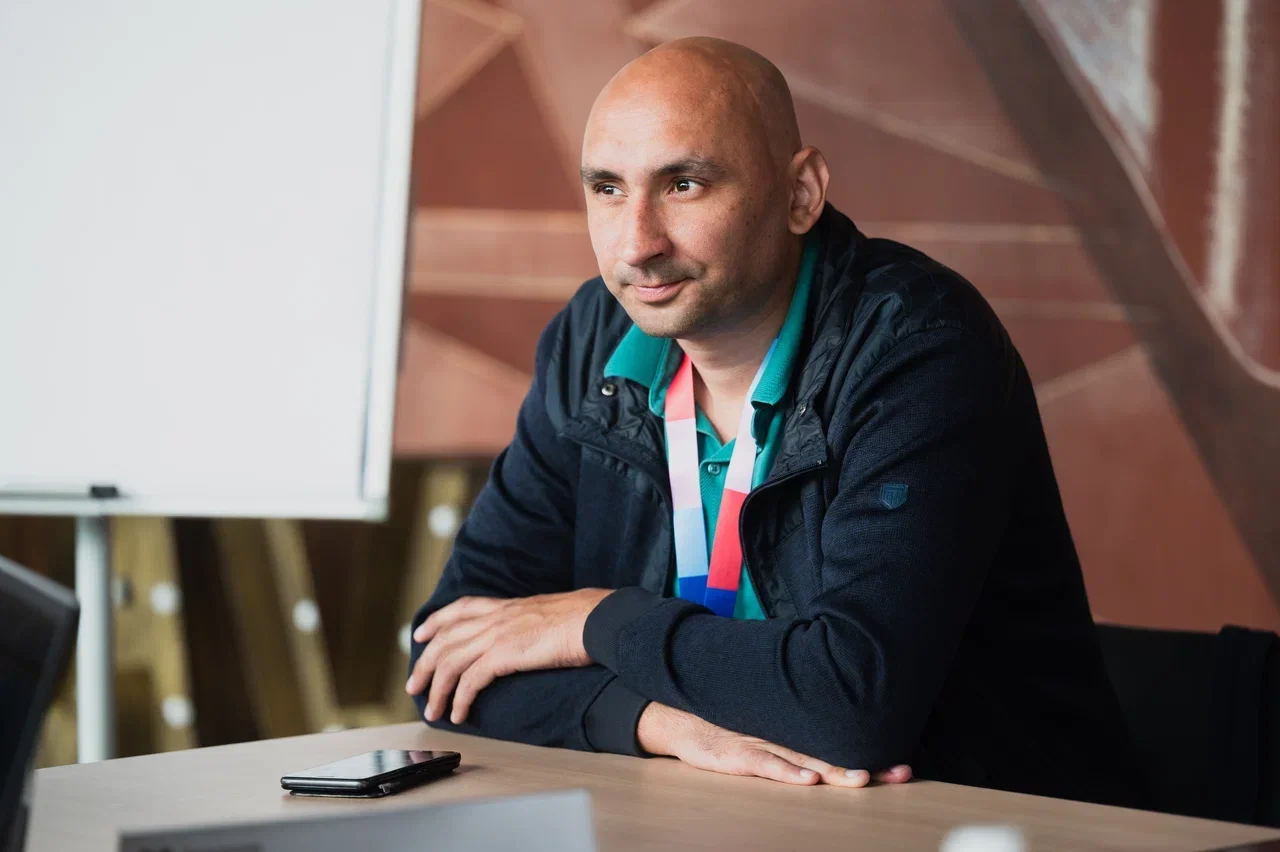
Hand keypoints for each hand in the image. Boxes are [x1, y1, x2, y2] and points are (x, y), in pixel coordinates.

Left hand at [405, 589, 611, 724]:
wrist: (600, 620)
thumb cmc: (587, 620)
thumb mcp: (553, 614)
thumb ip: (535, 622)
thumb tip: (536, 634)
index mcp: (509, 606)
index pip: (462, 608)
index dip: (437, 620)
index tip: (421, 633)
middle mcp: (498, 616)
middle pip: (446, 638)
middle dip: (425, 663)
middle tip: (414, 686)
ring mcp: (499, 633)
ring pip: (450, 661)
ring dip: (437, 689)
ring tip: (433, 710)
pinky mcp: (505, 653)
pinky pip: (470, 680)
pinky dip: (459, 699)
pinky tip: (459, 714)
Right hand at [637, 703, 912, 787]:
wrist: (680, 715)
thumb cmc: (728, 719)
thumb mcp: (766, 718)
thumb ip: (798, 724)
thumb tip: (834, 722)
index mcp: (795, 726)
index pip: (839, 739)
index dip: (871, 749)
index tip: (903, 763)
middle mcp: (785, 733)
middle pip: (832, 750)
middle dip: (866, 763)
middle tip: (900, 772)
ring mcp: (762, 743)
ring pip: (804, 758)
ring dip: (834, 769)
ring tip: (862, 777)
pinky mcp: (738, 755)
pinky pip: (767, 764)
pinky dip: (787, 772)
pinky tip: (808, 780)